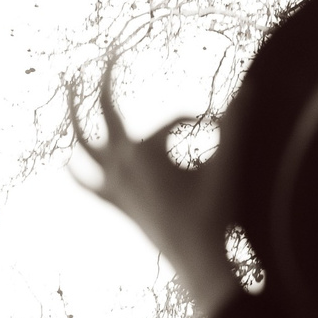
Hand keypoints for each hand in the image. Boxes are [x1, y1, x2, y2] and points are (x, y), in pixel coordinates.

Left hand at [67, 54, 243, 317]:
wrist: (199, 262)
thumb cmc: (215, 214)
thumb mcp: (227, 167)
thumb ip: (235, 127)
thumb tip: (249, 88)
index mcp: (145, 151)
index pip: (173, 120)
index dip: (199, 120)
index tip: (220, 129)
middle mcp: (121, 164)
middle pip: (104, 111)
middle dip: (105, 81)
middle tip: (108, 55)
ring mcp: (114, 185)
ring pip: (83, 143)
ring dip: (74, 114)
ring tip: (69, 87)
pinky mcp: (117, 204)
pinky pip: (88, 183)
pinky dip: (79, 169)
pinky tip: (72, 162)